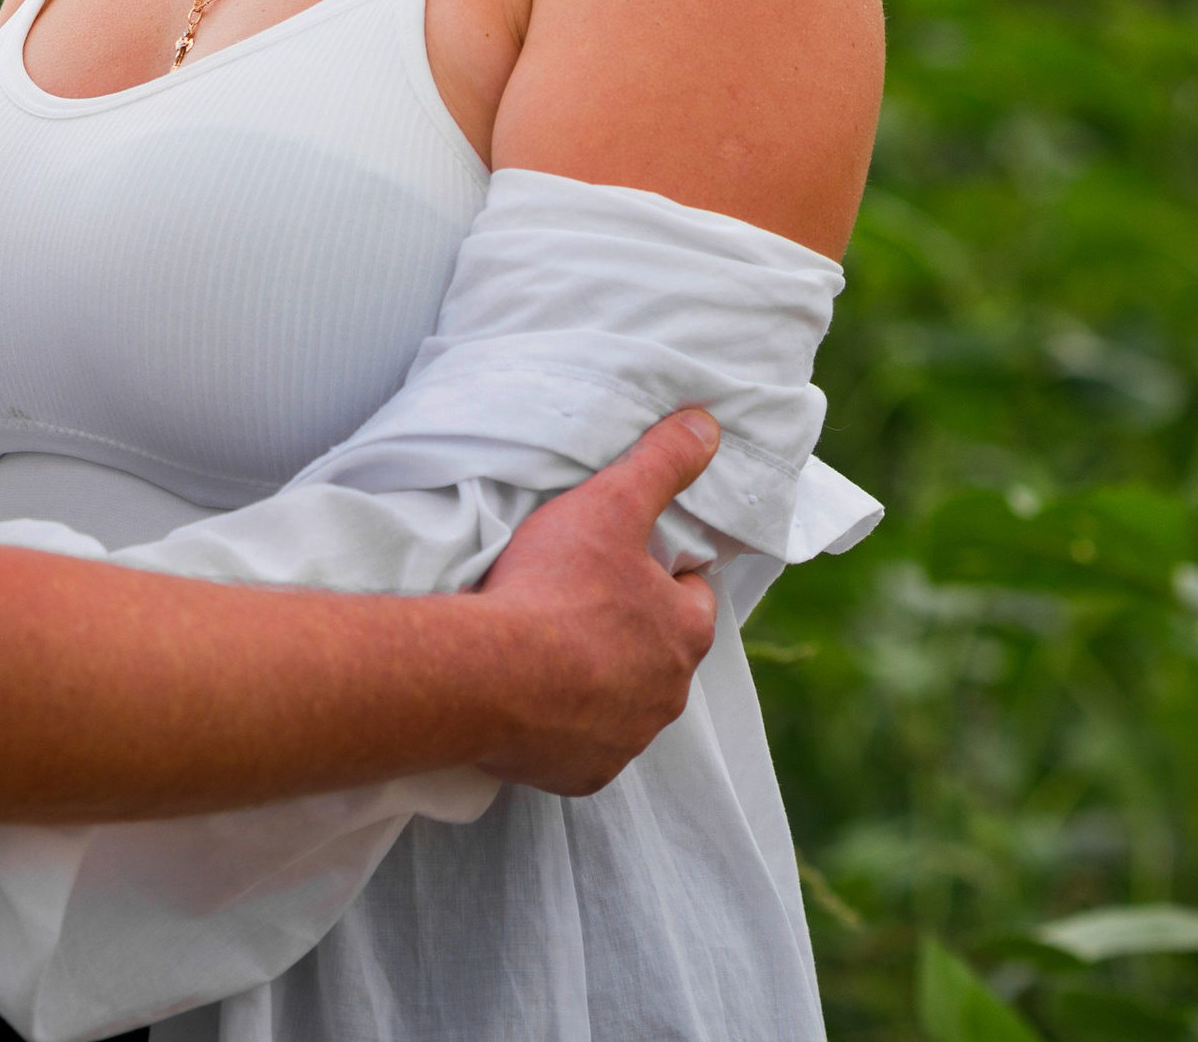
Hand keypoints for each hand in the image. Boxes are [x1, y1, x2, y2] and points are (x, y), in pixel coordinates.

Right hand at [471, 408, 724, 795]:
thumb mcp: (609, 504)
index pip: (692, 597)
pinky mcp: (583, 773)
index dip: (660, 575)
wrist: (489, 675)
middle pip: (658, 654)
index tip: (622, 563)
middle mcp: (668, 695)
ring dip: (596, 678)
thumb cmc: (554, 587)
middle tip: (575, 599)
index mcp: (683, 631)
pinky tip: (527, 693)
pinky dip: (562, 724)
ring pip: (623, 702)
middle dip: (628, 631)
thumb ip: (661, 462)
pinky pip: (582, 746)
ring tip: (543, 644)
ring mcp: (627, 740)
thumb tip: (708, 424)